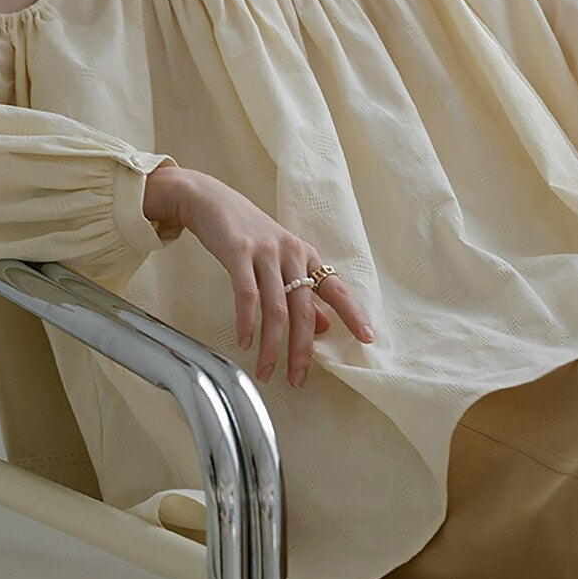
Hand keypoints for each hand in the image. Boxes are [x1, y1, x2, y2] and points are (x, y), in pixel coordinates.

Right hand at [170, 168, 374, 387]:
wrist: (210, 200)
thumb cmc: (246, 233)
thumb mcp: (279, 259)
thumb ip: (300, 293)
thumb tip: (323, 328)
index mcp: (305, 255)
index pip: (335, 288)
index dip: (353, 314)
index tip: (367, 339)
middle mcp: (291, 253)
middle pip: (304, 308)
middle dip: (302, 349)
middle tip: (298, 378)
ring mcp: (265, 252)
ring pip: (277, 307)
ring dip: (272, 345)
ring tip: (266, 370)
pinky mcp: (239, 252)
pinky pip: (247, 294)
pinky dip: (247, 322)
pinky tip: (245, 342)